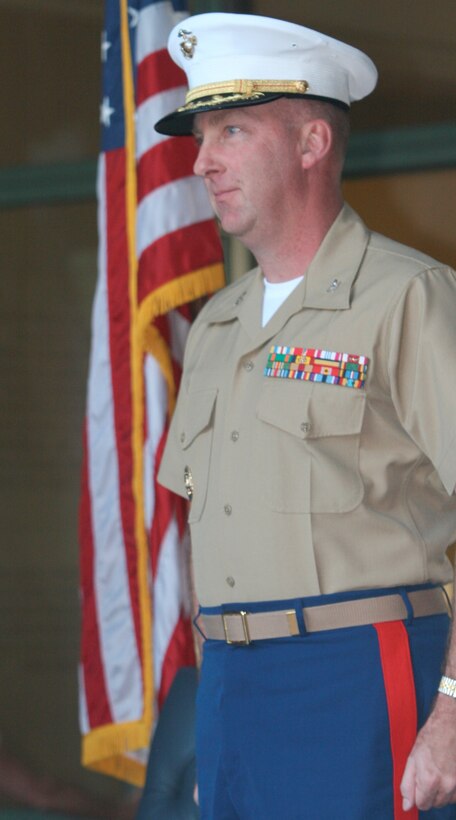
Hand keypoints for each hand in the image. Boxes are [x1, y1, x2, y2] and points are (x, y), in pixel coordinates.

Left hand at [401, 695, 455, 810]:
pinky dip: (451, 788)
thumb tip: (406, 806)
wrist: (450, 724)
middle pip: (435, 804)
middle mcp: (446, 785)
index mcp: (430, 780)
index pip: (422, 805)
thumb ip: (407, 785)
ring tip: (438, 771)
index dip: (417, 794)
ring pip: (447, 800)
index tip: (418, 781)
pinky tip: (447, 773)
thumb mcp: (412, 759)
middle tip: (428, 773)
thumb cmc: (430, 738)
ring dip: (441, 791)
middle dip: (429, 793)